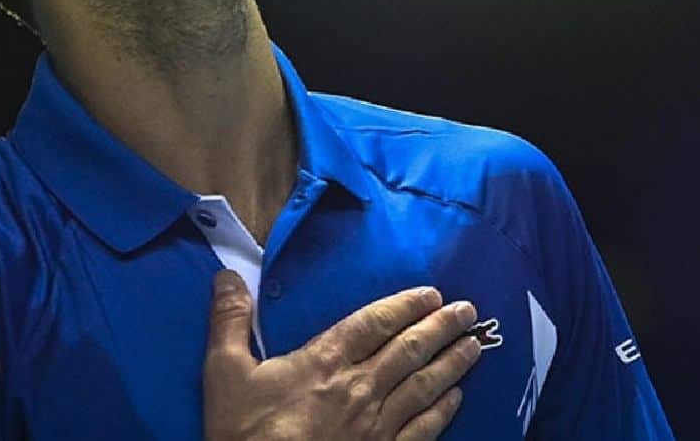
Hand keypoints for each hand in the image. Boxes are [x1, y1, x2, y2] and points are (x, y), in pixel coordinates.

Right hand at [203, 270, 480, 440]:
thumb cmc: (244, 433)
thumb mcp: (224, 373)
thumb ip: (229, 321)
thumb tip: (227, 275)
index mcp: (325, 361)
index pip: (374, 323)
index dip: (404, 305)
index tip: (431, 293)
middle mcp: (359, 388)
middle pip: (409, 350)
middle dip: (442, 327)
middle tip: (469, 310)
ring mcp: (376, 426)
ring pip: (424, 386)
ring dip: (452, 363)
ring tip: (475, 345)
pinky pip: (422, 431)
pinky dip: (443, 412)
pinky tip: (457, 399)